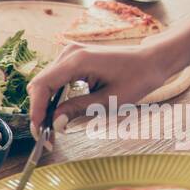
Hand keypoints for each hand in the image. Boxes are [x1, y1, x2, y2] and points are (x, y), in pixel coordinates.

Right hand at [27, 37, 186, 129]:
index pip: (43, 86)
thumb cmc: (137, 79)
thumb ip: (77, 109)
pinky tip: (58, 114)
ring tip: (51, 128)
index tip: (39, 132)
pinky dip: (53, 98)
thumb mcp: (108, 101)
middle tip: (46, 136)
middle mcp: (69, 53)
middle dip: (39, 111)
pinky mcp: (72, 60)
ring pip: (44, 84)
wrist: (152, 61)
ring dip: (45, 106)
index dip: (37, 111)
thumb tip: (55, 123)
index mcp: (77, 61)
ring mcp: (69, 54)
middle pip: (40, 85)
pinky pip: (54, 80)